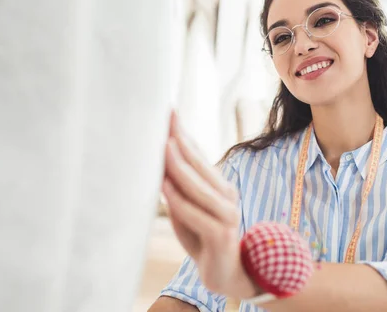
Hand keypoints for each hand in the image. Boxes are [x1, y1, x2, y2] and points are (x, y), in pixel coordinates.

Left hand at [161, 111, 257, 299]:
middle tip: (166, 121)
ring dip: (179, 167)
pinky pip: (196, 213)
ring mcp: (226, 214)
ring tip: (164, 147)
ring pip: (198, 186)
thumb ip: (179, 189)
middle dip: (181, 142)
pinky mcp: (220, 234)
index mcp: (220, 187)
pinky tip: (165, 186)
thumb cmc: (203, 238)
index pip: (199, 156)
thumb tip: (160, 161)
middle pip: (200, 165)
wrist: (226, 273)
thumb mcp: (189, 210)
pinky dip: (179, 199)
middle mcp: (226, 196)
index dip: (184, 135)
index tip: (170, 113)